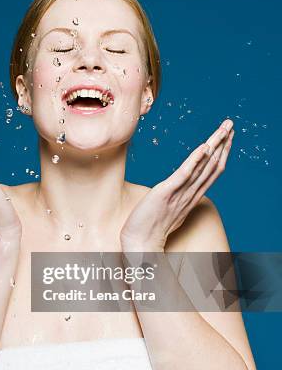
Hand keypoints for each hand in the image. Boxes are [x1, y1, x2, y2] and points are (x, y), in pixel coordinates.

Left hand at [120, 118, 234, 250]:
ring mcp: (179, 194)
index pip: (211, 172)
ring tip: (223, 129)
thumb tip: (174, 188)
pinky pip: (184, 175)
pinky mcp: (166, 194)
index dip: (220, 153)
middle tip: (231, 125)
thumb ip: (175, 197)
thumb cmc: (148, 228)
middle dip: (223, 144)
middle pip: (212, 166)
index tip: (226, 137)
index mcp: (191, 197)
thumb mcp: (167, 208)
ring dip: (214, 146)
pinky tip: (204, 147)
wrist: (139, 244)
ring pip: (203, 167)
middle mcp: (190, 195)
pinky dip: (195, 160)